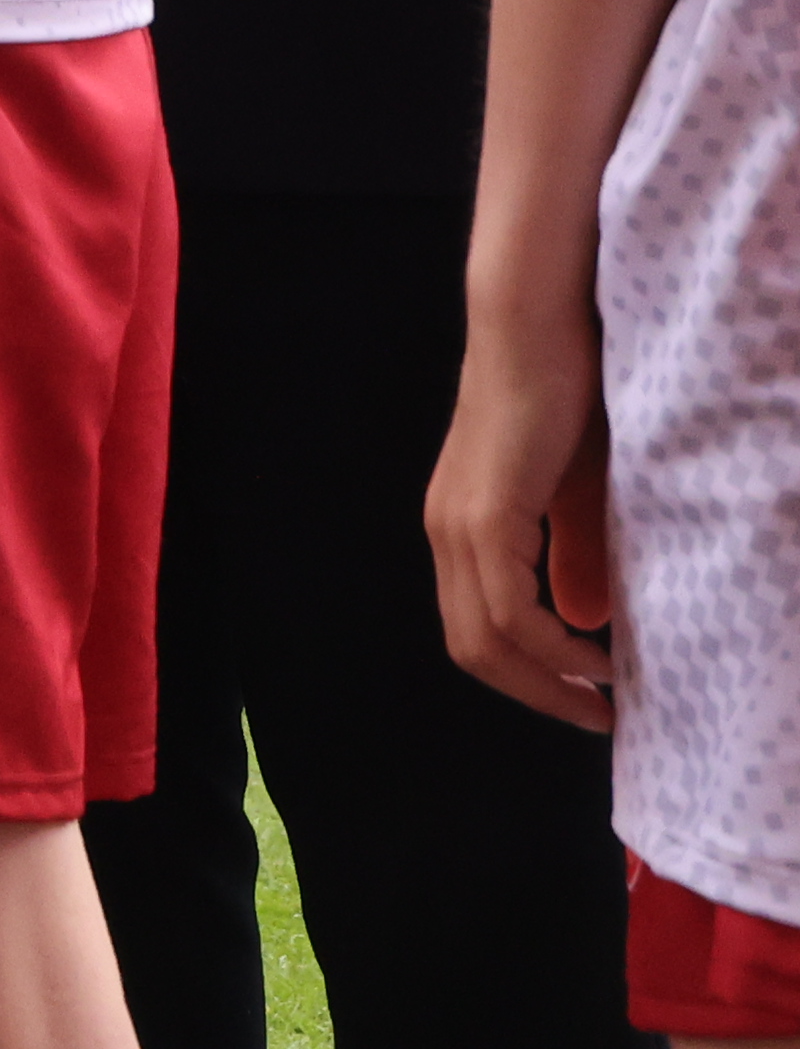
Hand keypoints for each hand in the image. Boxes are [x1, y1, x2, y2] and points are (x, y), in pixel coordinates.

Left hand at [435, 293, 620, 731]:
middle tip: (598, 718)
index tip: (585, 701)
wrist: (539, 330)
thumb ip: (573, 555)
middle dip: (538, 695)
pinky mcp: (485, 513)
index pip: (476, 630)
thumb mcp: (577, 495)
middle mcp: (446, 531)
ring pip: (486, 639)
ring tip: (603, 699)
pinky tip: (593, 655)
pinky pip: (510, 610)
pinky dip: (552, 648)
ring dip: (548, 682)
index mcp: (461, 528)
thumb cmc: (564, 401)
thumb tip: (581, 620)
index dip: (527, 678)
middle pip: (473, 649)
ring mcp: (458, 522)